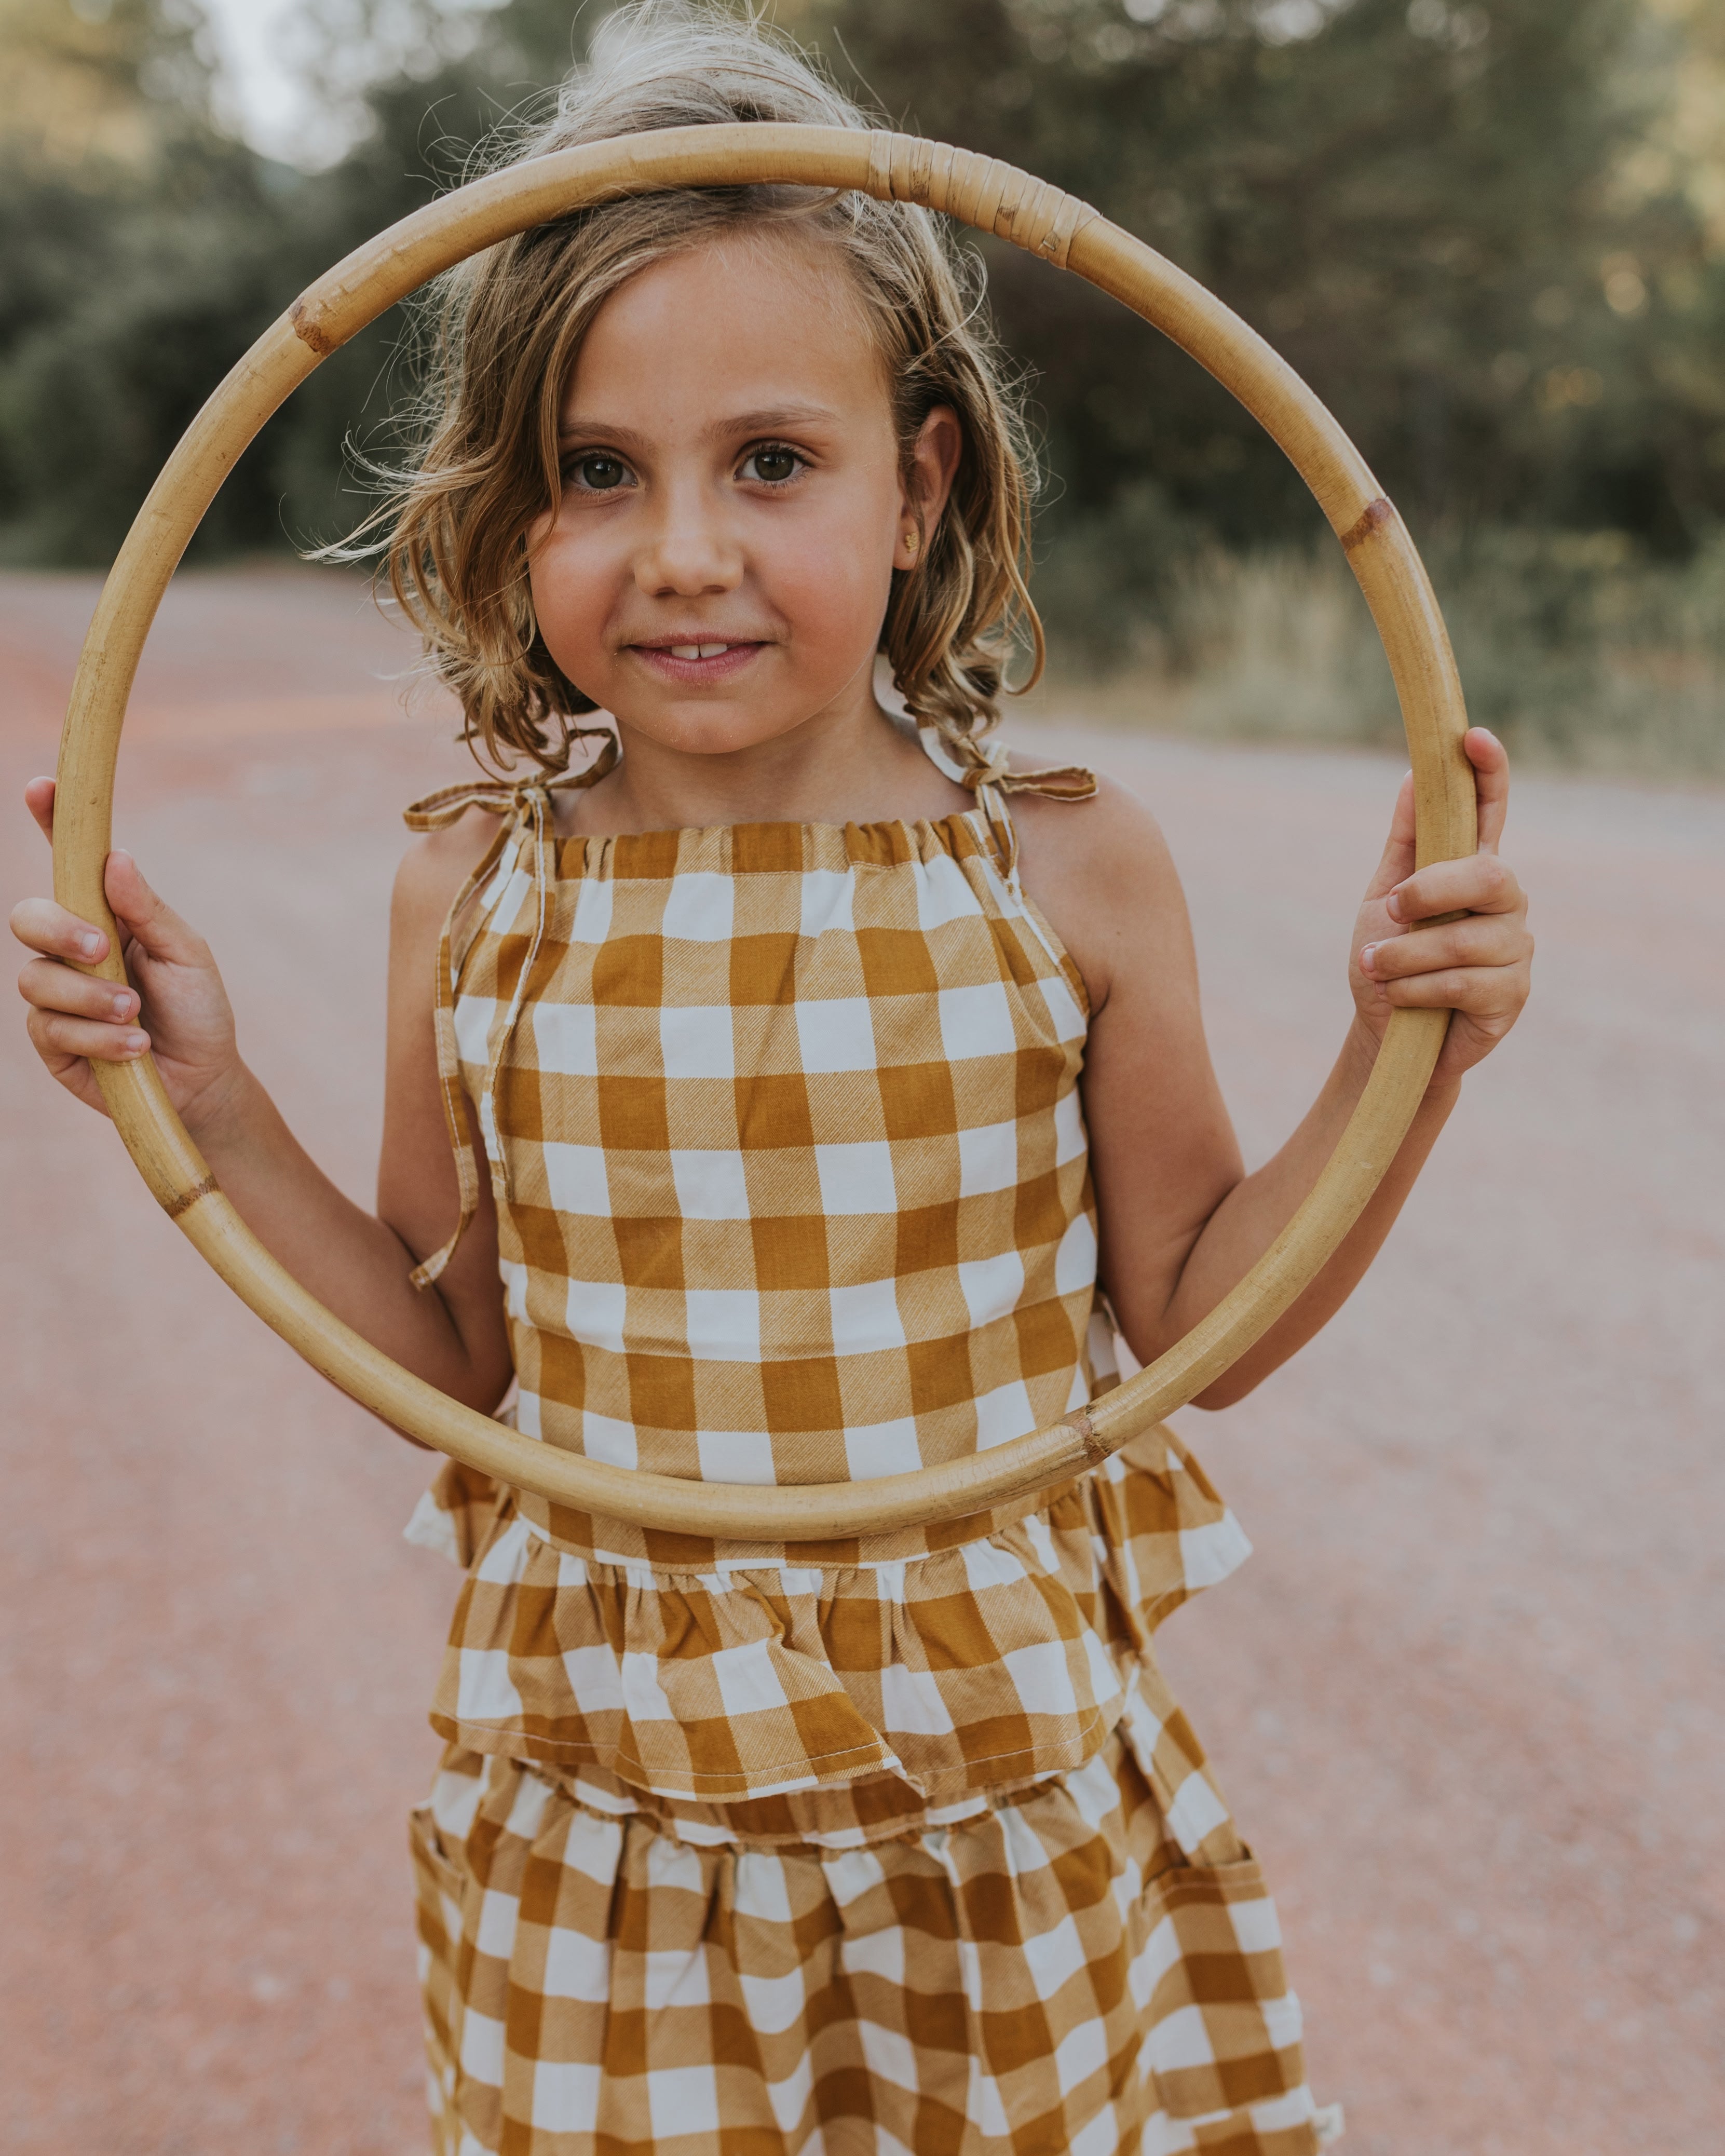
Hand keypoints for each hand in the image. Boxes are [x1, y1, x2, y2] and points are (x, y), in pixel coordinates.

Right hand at [11, 778, 243, 1126]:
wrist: (204, 1080)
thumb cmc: (199, 1011)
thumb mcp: (187, 955)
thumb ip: (149, 911)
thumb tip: (117, 858)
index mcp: (104, 917)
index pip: (68, 864)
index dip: (51, 823)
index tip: (41, 787)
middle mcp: (71, 951)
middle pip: (28, 918)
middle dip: (60, 930)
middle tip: (103, 950)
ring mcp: (55, 995)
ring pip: (35, 978)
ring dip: (90, 997)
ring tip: (136, 1013)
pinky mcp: (51, 1041)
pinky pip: (48, 1026)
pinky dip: (96, 1035)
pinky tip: (133, 1045)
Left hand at [1349, 727, 1532, 1087]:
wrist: (1386, 1036)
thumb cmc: (1388, 961)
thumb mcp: (1384, 899)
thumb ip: (1405, 845)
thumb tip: (1411, 776)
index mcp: (1473, 869)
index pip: (1492, 810)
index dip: (1490, 773)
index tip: (1472, 737)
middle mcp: (1506, 901)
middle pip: (1489, 873)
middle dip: (1430, 891)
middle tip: (1390, 911)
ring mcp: (1515, 947)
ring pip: (1465, 937)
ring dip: (1405, 955)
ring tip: (1378, 968)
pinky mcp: (1512, 994)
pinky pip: (1463, 982)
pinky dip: (1416, 988)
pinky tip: (1401, 997)